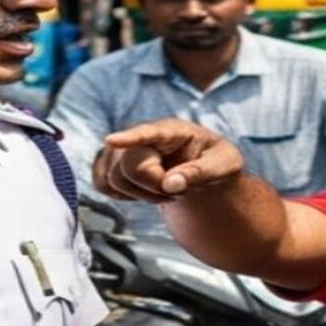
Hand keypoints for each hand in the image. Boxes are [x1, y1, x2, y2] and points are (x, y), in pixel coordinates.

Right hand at [96, 120, 243, 203]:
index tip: (111, 140)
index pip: (148, 132)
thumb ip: (200, 173)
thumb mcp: (224, 166)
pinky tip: (142, 190)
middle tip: (177, 191)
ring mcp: (122, 148)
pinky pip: (102, 185)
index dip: (129, 138)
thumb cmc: (214, 161)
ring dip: (141, 195)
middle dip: (153, 188)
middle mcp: (142, 135)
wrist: (198, 167)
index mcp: (173, 130)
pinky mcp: (109, 163)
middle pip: (129, 166)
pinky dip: (122, 196)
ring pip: (114, 179)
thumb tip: (170, 184)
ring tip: (165, 190)